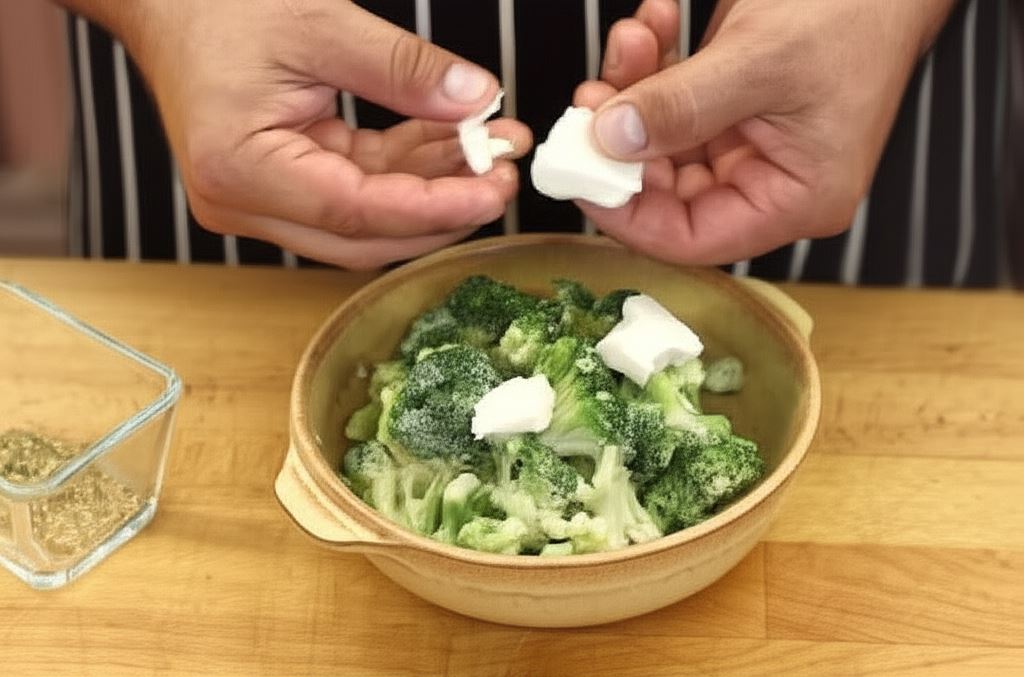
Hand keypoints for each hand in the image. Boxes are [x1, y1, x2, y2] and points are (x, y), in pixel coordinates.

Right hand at [67, 0, 530, 268]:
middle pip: (366, 234)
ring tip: (493, 151)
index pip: (355, 210)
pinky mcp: (282, 189)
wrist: (168, 4)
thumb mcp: (318, 24)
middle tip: (504, 175)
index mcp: (239, 169)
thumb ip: (403, 69)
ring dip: (433, 189)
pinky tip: (455, 145)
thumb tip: (477, 100)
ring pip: (368, 219)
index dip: (434, 206)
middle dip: (443, 207)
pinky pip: (358, 192)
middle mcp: (245, 203)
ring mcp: (262, 202)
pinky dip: (407, 172)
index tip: (494, 188)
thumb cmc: (217, 7)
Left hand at [575, 0, 954, 264]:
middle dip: (621, 138)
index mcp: (795, 199)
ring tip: (631, 37)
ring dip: (632, 89)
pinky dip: (652, 65)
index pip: (690, 237)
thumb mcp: (761, 61)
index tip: (580, 172)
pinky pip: (671, 102)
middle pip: (665, 187)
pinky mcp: (729, 107)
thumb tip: (610, 141)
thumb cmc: (857, 13)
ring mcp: (746, 143)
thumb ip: (682, 106)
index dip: (627, 212)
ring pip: (659, 140)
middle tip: (591, 97)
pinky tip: (653, 23)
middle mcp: (768, 181)